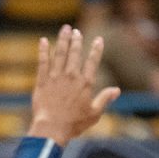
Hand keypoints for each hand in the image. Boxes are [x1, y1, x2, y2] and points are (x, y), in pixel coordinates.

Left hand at [28, 25, 120, 145]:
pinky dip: (43, 51)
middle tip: (76, 31)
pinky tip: (44, 41)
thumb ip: (104, 99)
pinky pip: (43, 62)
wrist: (52, 128)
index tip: (98, 39)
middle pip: (75, 53)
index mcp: (85, 83)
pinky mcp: (42, 81)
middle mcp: (71, 76)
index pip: (93, 61)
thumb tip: (116, 90)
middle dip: (77, 40)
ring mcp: (56, 77)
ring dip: (63, 40)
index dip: (96, 49)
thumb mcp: (94, 114)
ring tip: (65, 29)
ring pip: (60, 54)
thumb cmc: (74, 124)